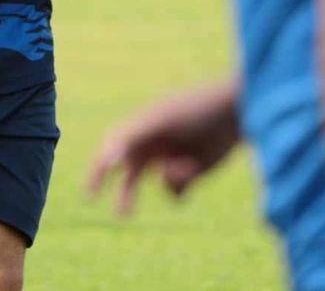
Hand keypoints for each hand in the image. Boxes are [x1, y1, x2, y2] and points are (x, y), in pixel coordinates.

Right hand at [88, 81, 240, 215]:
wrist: (234, 111)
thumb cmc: (193, 109)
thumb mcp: (158, 122)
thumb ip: (130, 139)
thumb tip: (106, 159)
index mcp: (138, 129)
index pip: (110, 152)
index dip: (97, 172)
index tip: (90, 193)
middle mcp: (152, 146)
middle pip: (129, 176)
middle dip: (124, 195)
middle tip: (122, 215)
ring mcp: (171, 160)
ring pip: (157, 185)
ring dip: (169, 180)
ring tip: (187, 165)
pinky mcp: (190, 173)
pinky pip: (177, 192)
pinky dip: (183, 183)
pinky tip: (195, 164)